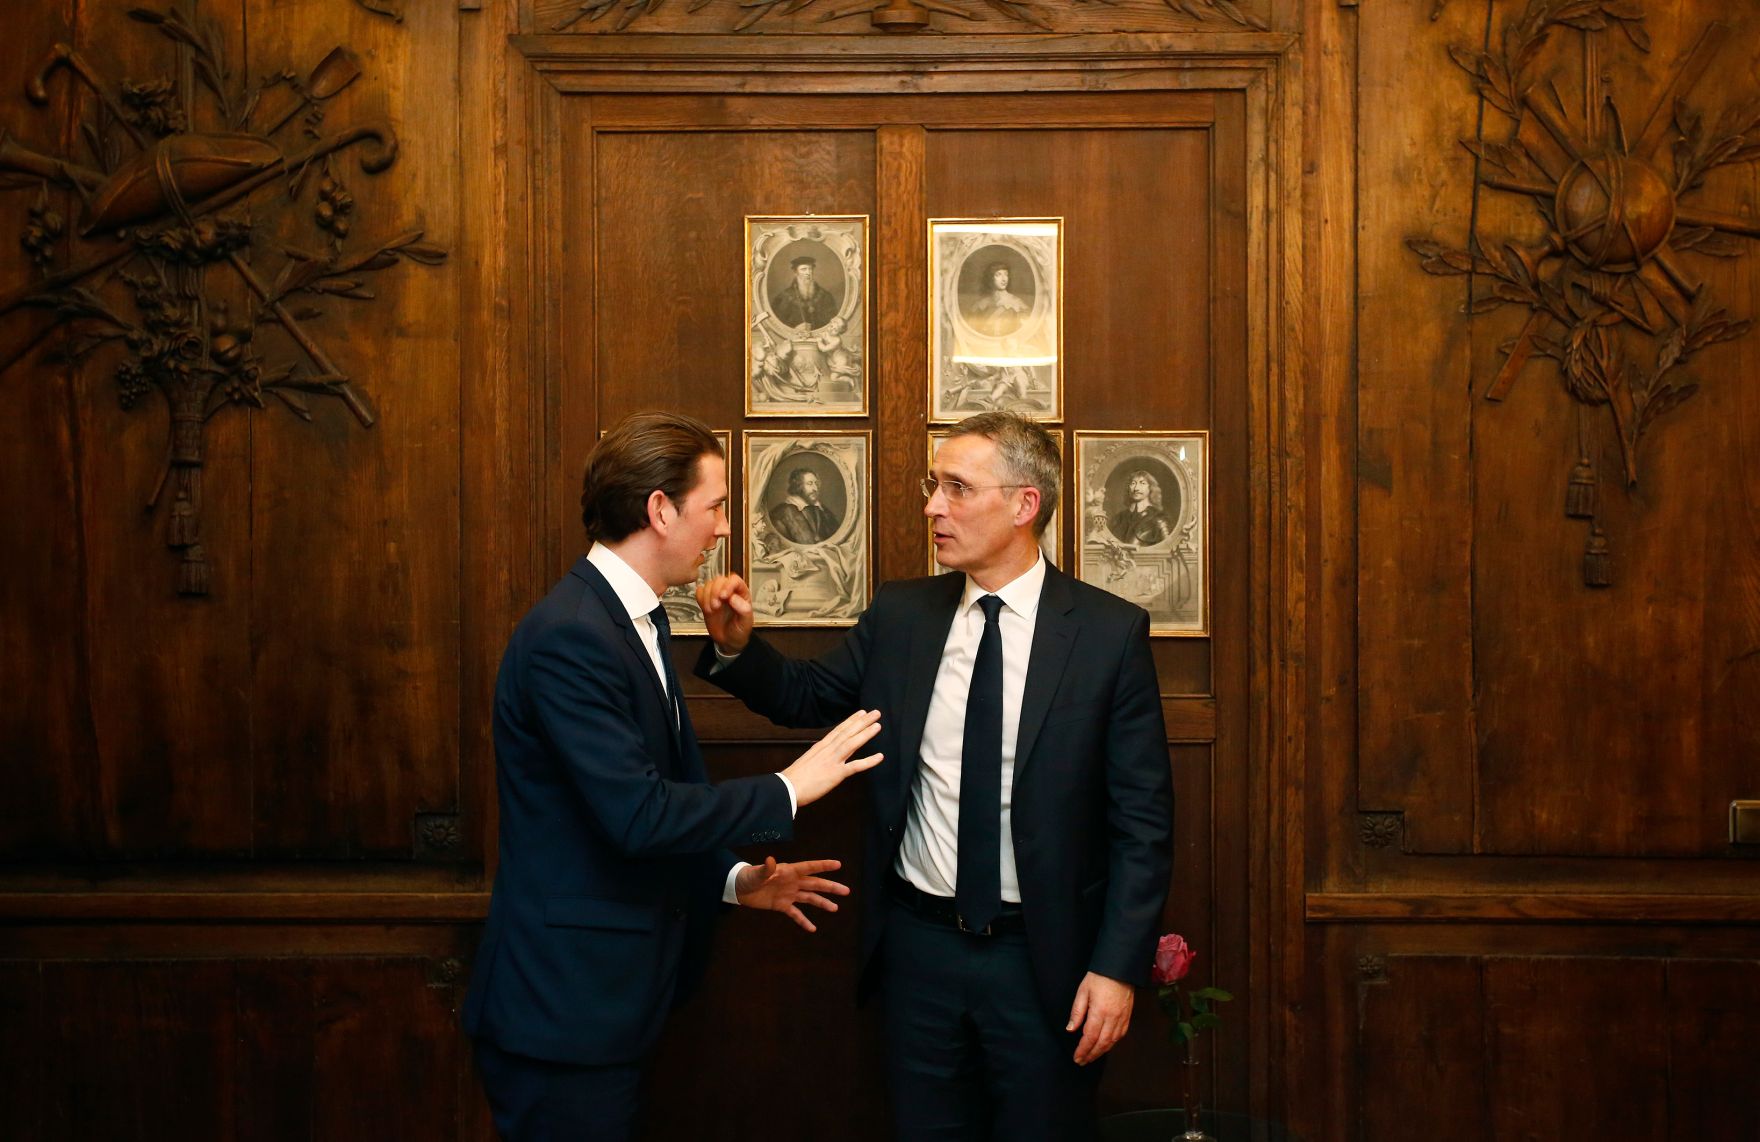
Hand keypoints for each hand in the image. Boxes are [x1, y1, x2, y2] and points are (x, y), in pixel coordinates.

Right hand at [696, 573, 753, 654]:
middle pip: (719, 580)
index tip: (723, 596)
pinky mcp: (706, 600)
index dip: (728, 585)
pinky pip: (700, 592)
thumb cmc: (740, 630)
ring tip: (712, 610)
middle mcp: (729, 591)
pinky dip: (701, 599)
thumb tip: (733, 598)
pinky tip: (706, 609)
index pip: (734, 580)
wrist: (728, 641)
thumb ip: (743, 609)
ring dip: (707, 597)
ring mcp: (717, 595)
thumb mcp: (746, 622)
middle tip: (716, 606)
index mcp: (742, 593)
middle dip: (715, 592)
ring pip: (708, 584)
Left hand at [734, 856, 849, 932]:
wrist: (739, 888)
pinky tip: (812, 929)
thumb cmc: (748, 876)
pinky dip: (804, 921)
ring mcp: (789, 894)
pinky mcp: (782, 905)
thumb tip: (770, 860)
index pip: (809, 867)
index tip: (838, 865)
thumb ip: (765, 869)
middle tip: (846, 891)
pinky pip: (796, 914)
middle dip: (830, 887)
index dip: (823, 866)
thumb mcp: (756, 873)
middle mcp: (792, 882)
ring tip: (835, 908)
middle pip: (815, 884)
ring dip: (822, 903)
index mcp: (789, 871)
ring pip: (809, 899)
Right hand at [780, 708, 883, 807]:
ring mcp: (832, 761)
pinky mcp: (835, 774)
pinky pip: (855, 766)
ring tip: (877, 725)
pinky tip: (880, 757)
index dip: (851, 720)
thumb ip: (819, 756)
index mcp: (820, 747)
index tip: (861, 713)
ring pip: (852, 743)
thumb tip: (825, 756)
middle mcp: (827, 750)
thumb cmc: (795, 778)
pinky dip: (869, 761)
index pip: (838, 730)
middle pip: (847, 732)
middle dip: (862, 722)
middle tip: (875, 713)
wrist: (787, 788)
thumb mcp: (807, 760)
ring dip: (865, 733)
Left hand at [1066, 972, 1133, 1064]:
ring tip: (1091, 1056)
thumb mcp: (1082, 992)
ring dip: (1101, 1051)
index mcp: (1100, 1011)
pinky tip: (1105, 1046)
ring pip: (1112, 1041)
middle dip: (1091, 1054)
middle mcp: (1112, 1018)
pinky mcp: (1127, 1016)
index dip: (1083, 1050)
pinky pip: (1121, 1035)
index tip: (1077, 1058)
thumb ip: (1077, 1012)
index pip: (1090, 1037)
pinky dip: (1112, 1043)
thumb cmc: (1099, 978)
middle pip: (1102, 1043)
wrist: (1119, 968)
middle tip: (1082, 1061)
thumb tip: (1070, 1029)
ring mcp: (1122, 1018)